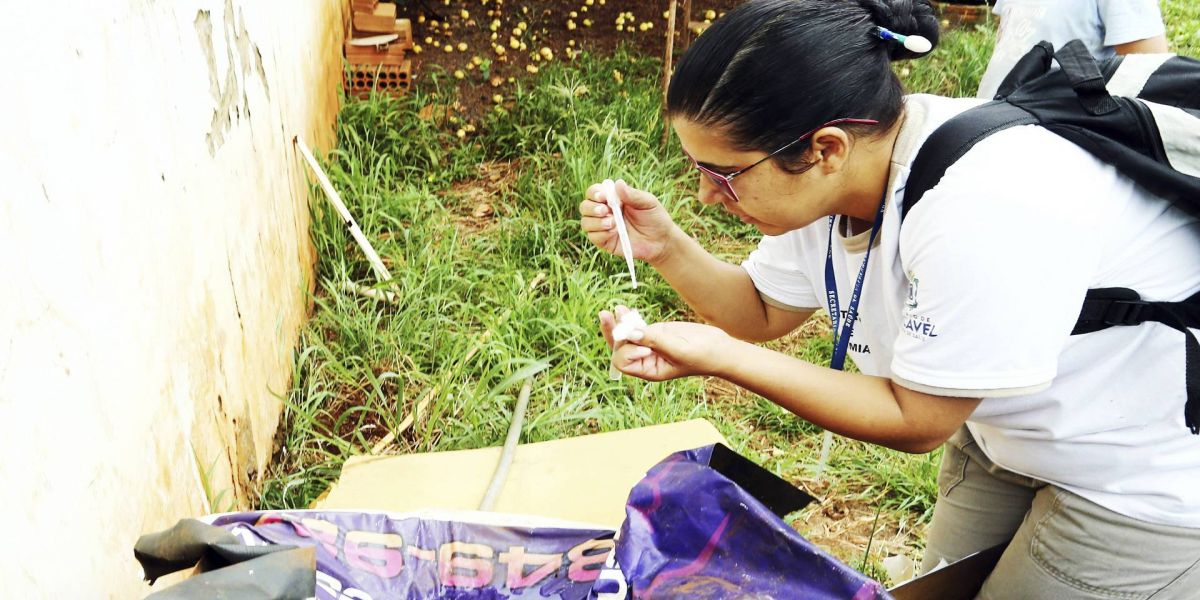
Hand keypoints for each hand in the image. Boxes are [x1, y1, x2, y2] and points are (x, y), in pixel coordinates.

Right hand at [579, 179, 676, 265]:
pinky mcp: (605, 242)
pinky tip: (613, 233)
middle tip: (606, 211)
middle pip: (585, 206)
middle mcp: (605, 212)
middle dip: (592, 208)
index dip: (594, 192)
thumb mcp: (648, 202)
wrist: (661, 241)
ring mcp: (603, 227)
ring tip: (613, 223)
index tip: (603, 196)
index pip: (594, 192)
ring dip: (596, 222)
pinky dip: (601, 234)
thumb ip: (633, 194)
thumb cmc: (655, 218)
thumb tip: (618, 183)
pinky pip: (593, 237)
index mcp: (613, 199)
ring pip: (585, 222)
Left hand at [600, 309, 734, 380]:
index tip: (644, 344)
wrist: (720, 348)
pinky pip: (637, 327)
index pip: (624, 362)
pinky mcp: (656, 333)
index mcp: (649, 370)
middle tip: (605, 316)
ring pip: (627, 335)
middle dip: (613, 332)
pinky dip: (630, 319)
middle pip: (620, 347)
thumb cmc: (702, 355)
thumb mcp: (677, 349)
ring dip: (619, 322)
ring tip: (614, 310)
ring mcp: (650, 345)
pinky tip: (623, 309)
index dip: (627, 350)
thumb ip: (653, 340)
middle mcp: (646, 359)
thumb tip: (629, 332)